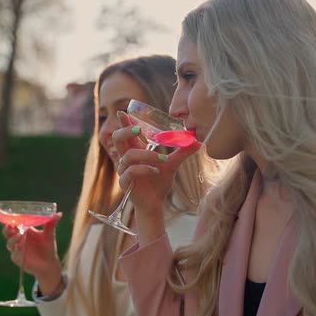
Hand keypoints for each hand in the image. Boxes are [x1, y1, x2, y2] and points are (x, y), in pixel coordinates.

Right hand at [0, 208, 62, 293]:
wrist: (50, 263)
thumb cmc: (48, 247)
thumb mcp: (49, 234)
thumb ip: (51, 223)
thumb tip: (59, 213)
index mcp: (22, 228)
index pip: (8, 221)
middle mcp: (17, 237)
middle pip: (6, 230)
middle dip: (7, 227)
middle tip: (11, 225)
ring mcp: (15, 248)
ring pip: (9, 242)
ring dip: (13, 238)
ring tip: (21, 234)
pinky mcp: (17, 258)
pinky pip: (14, 252)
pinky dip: (17, 248)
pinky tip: (22, 245)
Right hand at [113, 111, 200, 243]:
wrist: (155, 203)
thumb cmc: (159, 182)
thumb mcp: (172, 164)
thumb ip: (182, 152)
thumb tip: (198, 140)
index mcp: (135, 150)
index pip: (127, 133)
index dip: (124, 122)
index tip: (124, 111)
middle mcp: (127, 158)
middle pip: (118, 139)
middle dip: (126, 131)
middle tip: (139, 129)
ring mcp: (124, 171)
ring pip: (128, 156)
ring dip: (146, 155)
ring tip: (162, 160)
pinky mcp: (125, 183)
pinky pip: (131, 172)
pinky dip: (144, 169)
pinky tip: (155, 171)